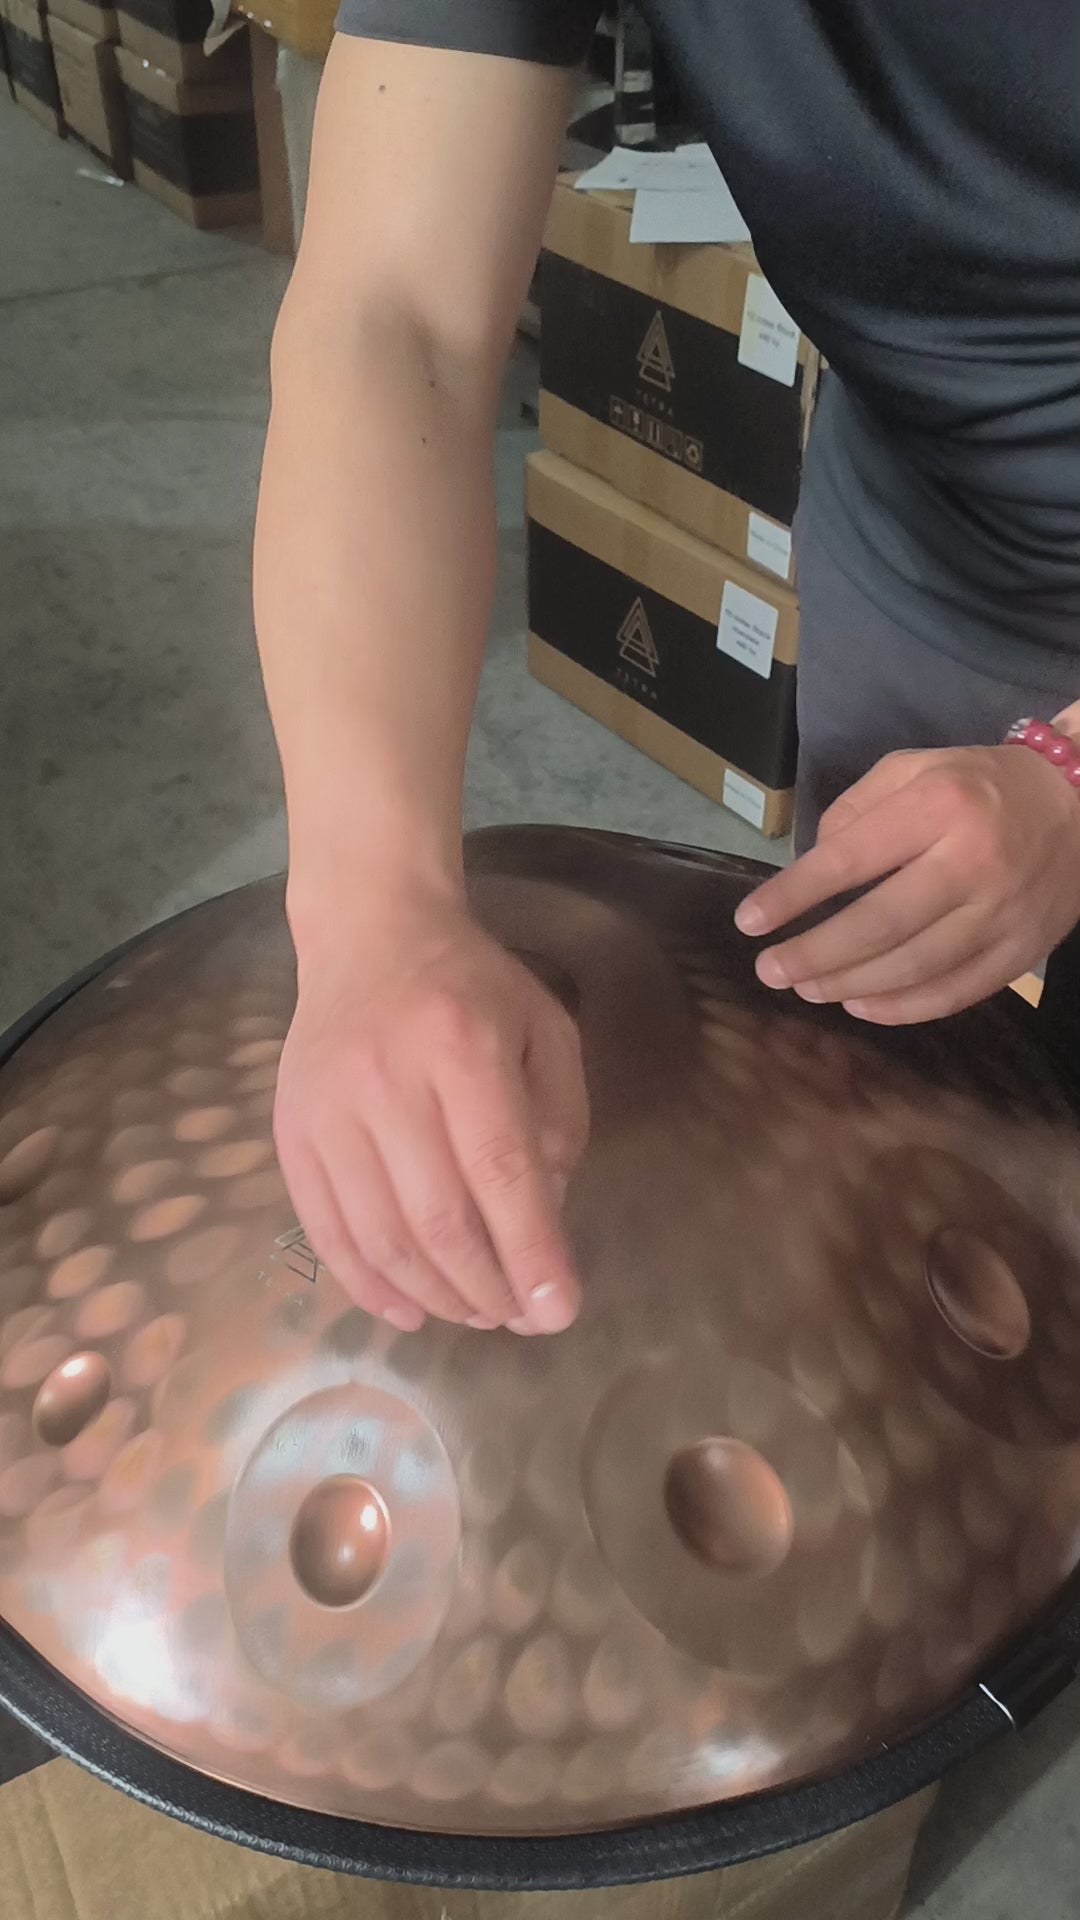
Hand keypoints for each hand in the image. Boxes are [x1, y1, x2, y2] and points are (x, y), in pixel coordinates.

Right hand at [274, 887, 588, 1332]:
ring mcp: (328, 1110)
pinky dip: (367, 1284)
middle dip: (486, 1286)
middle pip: (438, 1216)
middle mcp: (387, 1080)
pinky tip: (408, 1311)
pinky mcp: (290, 1132)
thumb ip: (559, 1116)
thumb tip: (544, 1210)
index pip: (499, 1170)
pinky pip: (326, 1228)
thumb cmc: (470, 985)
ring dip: (434, 1294)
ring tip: (476, 1314)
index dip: (530, 1250)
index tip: (557, 1310)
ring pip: (380, 1234)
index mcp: (462, 1046)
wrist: (369, 934)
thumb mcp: (544, 1027)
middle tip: (520, 1318)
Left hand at [734, 745, 1079, 1023]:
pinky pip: (954, 993)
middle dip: (814, 954)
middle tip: (770, 970)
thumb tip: (810, 866)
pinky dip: (902, 1008)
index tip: (749, 921)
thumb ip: (857, 810)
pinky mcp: (1022, 951)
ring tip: (807, 988)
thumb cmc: (981, 786)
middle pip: (879, 925)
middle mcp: (972, 861)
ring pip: (913, 967)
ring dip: (849, 985)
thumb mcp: (916, 768)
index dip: (793, 895)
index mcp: (939, 806)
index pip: (850, 859)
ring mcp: (1002, 913)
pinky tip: (862, 1006)